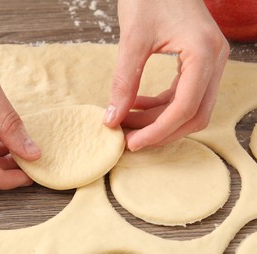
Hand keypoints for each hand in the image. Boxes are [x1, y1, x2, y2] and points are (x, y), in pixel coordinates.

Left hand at [103, 0, 228, 150]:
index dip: (158, 131)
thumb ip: (124, 81)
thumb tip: (111, 118)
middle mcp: (214, 61)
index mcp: (204, 53)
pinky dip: (159, 105)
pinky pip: (183, 95)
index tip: (131, 142)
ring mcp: (209, 62)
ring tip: (126, 121)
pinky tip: (134, 104)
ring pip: (190, 108)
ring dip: (158, 120)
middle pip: (194, 114)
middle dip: (160, 131)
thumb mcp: (133, 39)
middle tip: (129, 138)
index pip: (186, 107)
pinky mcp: (198, 63)